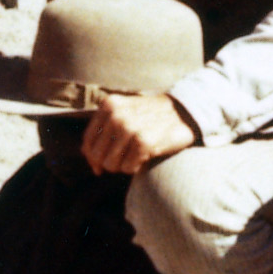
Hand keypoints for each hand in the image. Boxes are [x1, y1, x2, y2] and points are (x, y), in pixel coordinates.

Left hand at [80, 91, 198, 174]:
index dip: (91, 157)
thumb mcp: (125, 112)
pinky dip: (136, 167)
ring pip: (111, 164)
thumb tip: (89, 159)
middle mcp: (116, 115)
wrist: (184, 112)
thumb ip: (104, 130)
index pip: (88, 140)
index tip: (99, 166)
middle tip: (124, 159)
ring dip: (124, 165)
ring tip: (136, 155)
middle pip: (97, 156)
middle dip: (109, 162)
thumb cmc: (152, 116)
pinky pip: (128, 168)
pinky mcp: (143, 142)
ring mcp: (129, 128)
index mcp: (108, 105)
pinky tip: (146, 156)